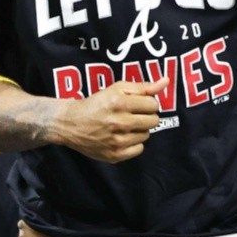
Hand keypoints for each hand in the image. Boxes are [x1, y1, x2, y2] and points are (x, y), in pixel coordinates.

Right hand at [54, 77, 168, 162]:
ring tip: (125, 125)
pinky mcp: (115, 155)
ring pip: (146, 135)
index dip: (147, 103)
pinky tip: (123, 137)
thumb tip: (166, 81)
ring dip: (139, 130)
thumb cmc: (96, 103)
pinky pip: (139, 149)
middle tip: (133, 115)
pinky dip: (134, 143)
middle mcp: (119, 123)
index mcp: (120, 103)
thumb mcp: (117, 89)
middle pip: (153, 121)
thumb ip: (142, 86)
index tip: (138, 104)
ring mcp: (117, 141)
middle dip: (146, 116)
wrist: (71, 123)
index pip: (153, 104)